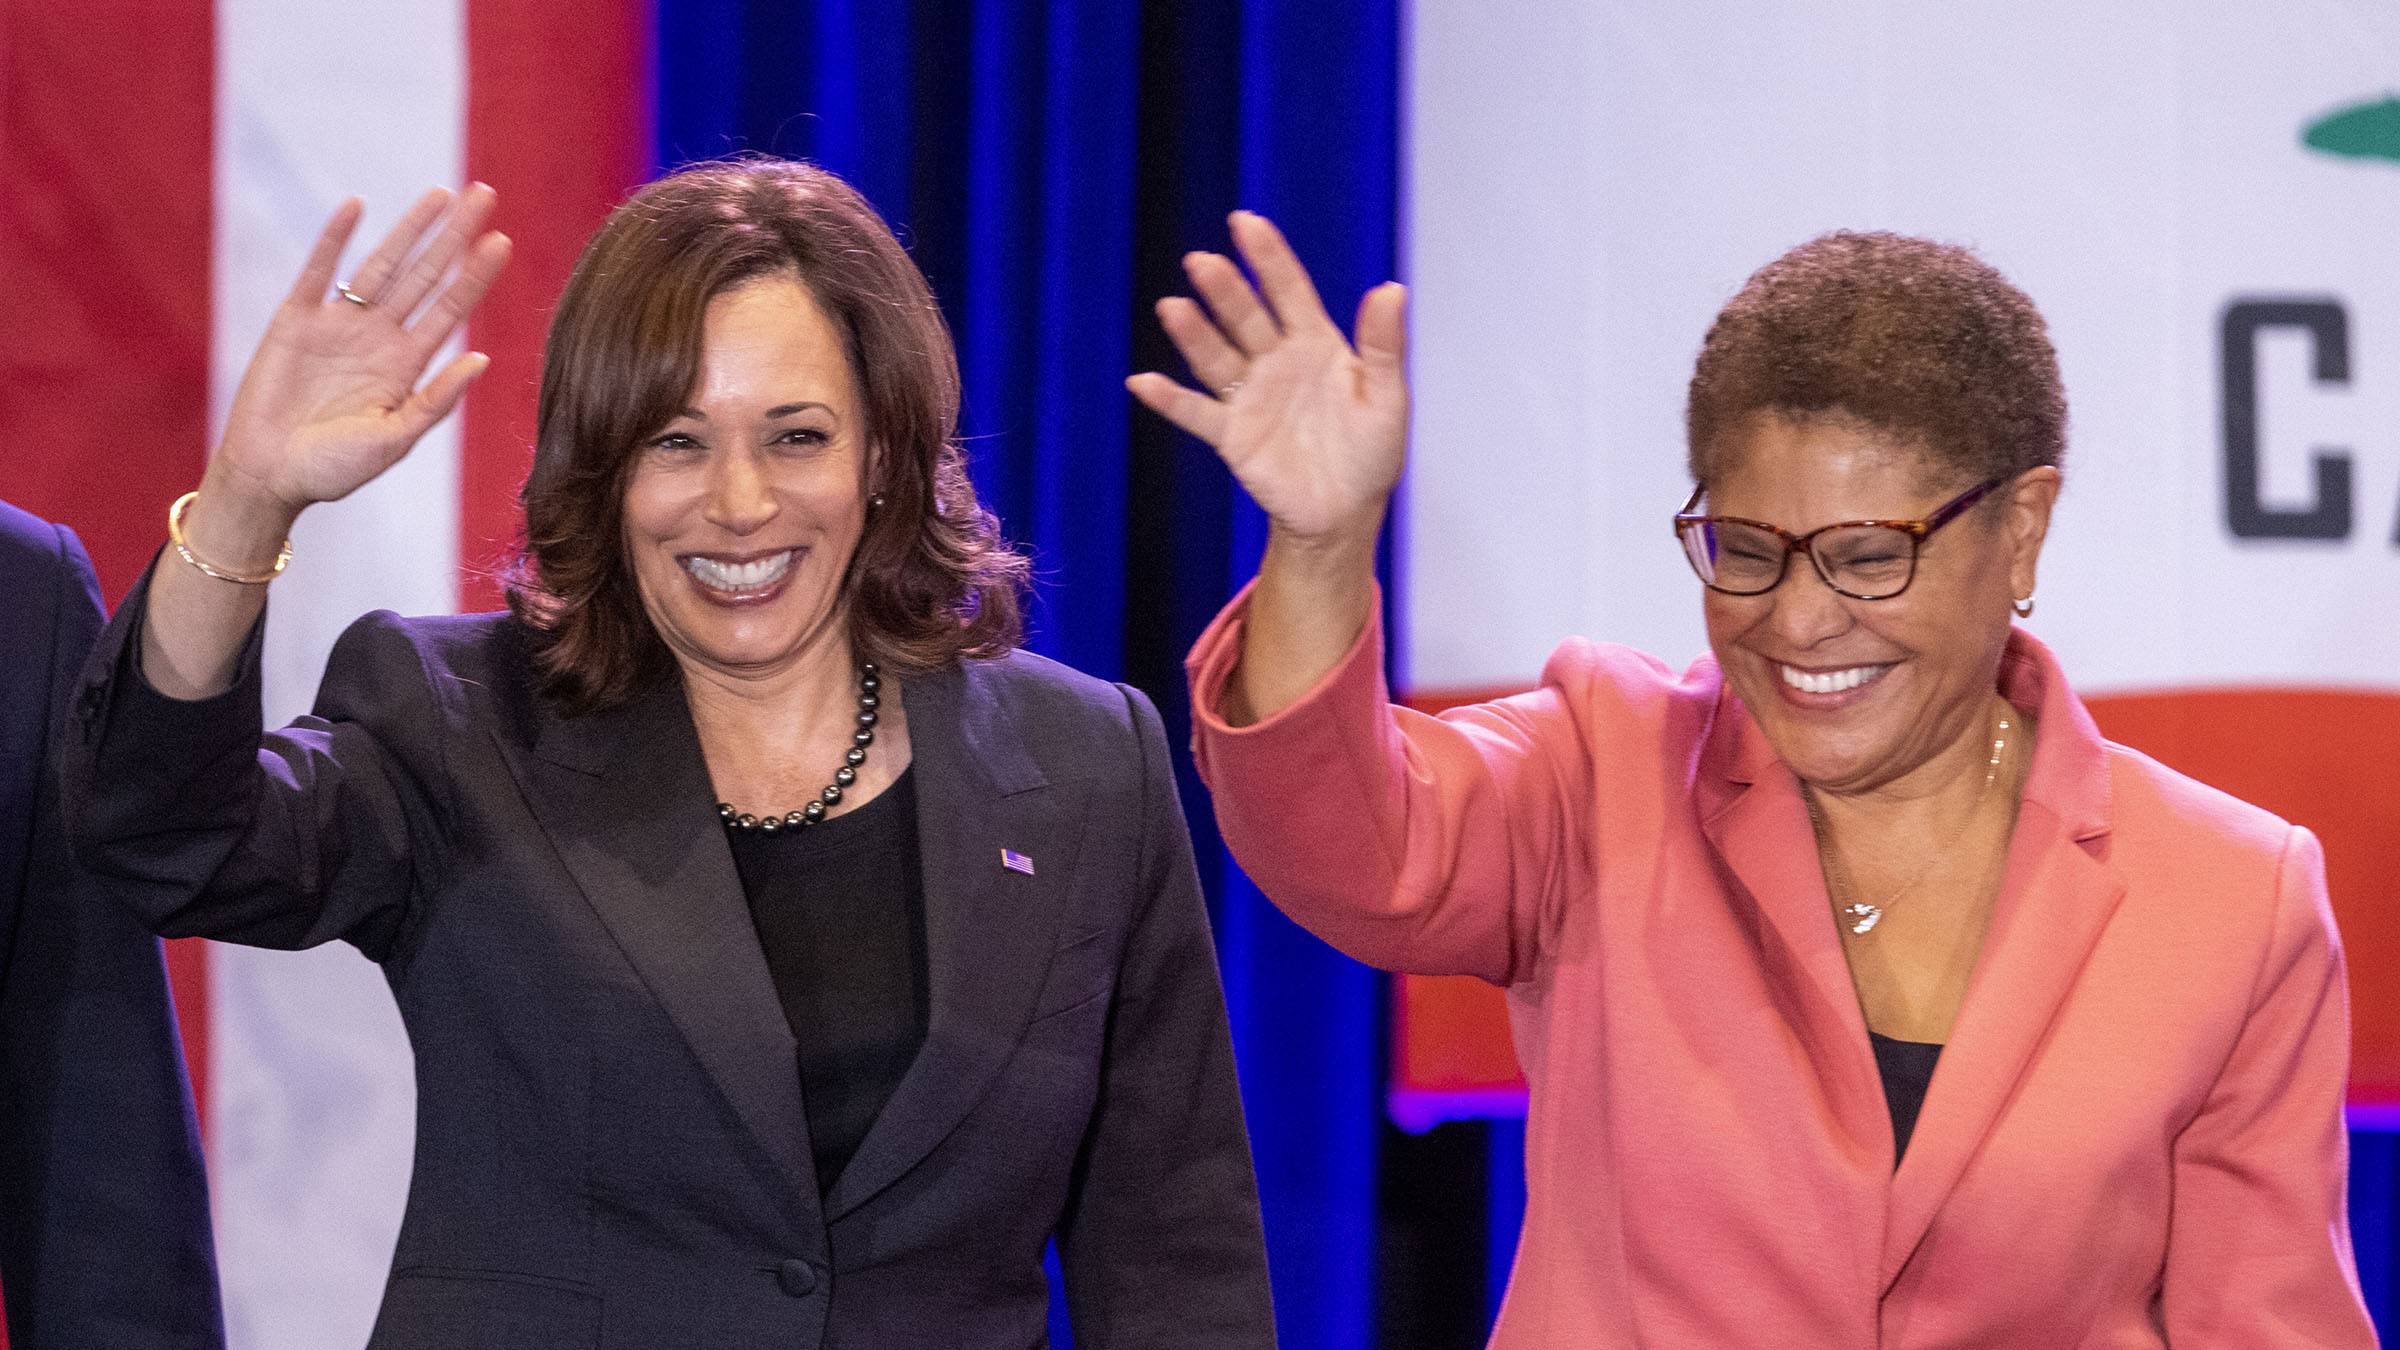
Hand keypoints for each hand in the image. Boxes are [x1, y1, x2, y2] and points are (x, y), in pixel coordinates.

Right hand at [208, 185, 511, 515]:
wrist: (269, 475)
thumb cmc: (333, 468)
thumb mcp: (393, 439)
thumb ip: (435, 400)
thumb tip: (482, 359)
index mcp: (406, 365)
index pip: (450, 309)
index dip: (475, 275)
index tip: (502, 242)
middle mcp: (378, 337)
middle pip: (425, 276)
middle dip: (454, 236)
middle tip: (485, 195)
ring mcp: (338, 325)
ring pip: (381, 265)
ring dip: (409, 229)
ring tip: (440, 194)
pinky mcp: (295, 319)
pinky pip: (318, 271)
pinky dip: (334, 239)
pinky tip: (357, 207)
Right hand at [1128, 212, 1406, 549]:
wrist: (1346, 513)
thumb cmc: (1371, 453)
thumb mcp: (1388, 397)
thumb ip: (1385, 345)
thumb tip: (1392, 289)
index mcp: (1315, 344)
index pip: (1288, 290)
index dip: (1268, 256)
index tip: (1244, 221)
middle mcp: (1276, 362)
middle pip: (1246, 318)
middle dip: (1225, 290)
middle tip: (1201, 262)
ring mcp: (1250, 397)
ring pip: (1217, 357)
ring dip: (1194, 334)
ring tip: (1173, 308)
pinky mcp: (1233, 436)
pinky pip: (1196, 413)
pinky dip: (1169, 400)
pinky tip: (1142, 382)